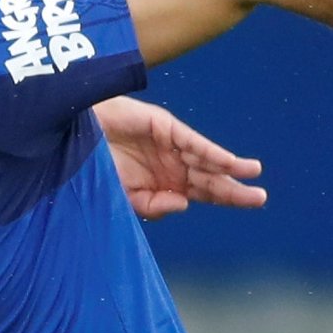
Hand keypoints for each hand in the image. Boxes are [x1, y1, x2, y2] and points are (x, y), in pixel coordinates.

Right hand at [94, 96, 266, 220]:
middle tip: (259, 197)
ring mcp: (169, 145)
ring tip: (253, 172)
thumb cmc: (95, 167)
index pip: (203, 193)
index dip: (227, 197)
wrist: (73, 136)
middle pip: (210, 179)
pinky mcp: (163, 126)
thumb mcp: (122, 198)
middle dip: (233, 188)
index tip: (252, 201)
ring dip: (229, 166)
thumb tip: (184, 204)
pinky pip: (190, 141)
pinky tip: (226, 162)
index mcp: (166, 183)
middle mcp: (173, 164)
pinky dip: (208, 151)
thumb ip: (152, 205)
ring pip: (205, 159)